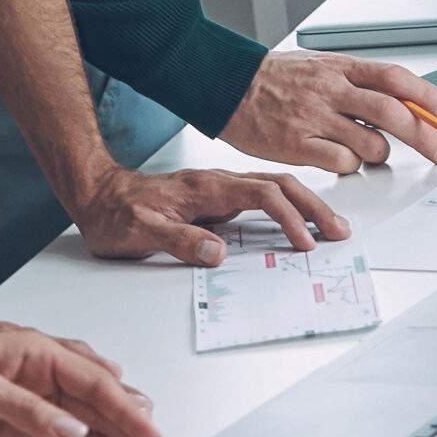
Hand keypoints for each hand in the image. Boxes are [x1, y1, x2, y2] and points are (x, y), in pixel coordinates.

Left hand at [75, 164, 347, 266]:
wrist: (97, 195)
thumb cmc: (115, 214)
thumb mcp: (139, 232)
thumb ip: (179, 240)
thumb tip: (218, 252)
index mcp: (205, 188)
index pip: (260, 195)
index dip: (287, 217)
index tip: (305, 242)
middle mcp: (218, 184)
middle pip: (279, 186)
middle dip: (314, 207)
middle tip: (339, 231)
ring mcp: (220, 191)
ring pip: (275, 189)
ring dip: (306, 206)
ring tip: (331, 228)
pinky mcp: (219, 201)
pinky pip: (263, 199)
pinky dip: (289, 209)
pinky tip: (299, 223)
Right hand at [221, 51, 436, 173]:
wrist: (226, 83)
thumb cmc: (277, 77)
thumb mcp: (322, 66)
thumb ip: (360, 82)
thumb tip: (404, 102)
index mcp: (341, 67)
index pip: (396, 79)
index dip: (429, 97)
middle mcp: (331, 90)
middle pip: (394, 114)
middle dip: (425, 136)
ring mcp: (314, 118)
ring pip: (371, 144)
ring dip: (380, 154)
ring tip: (368, 150)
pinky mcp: (297, 144)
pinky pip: (342, 162)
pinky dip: (350, 165)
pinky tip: (339, 158)